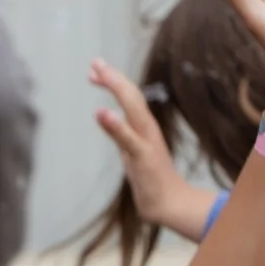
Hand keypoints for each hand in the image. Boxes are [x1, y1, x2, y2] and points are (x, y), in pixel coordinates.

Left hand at [89, 57, 215, 240]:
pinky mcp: (143, 158)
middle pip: (131, 95)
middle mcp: (147, 128)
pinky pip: (129, 139)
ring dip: (117, 89)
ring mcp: (146, 142)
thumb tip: (104, 116)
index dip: (113, 81)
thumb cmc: (151, 177)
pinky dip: (116, 125)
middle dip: (113, 77)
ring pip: (133, 109)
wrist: (170, 203)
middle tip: (95, 61)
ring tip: (99, 74)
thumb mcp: (130, 150)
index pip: (129, 96)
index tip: (95, 69)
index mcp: (144, 126)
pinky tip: (101, 112)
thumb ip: (119, 132)